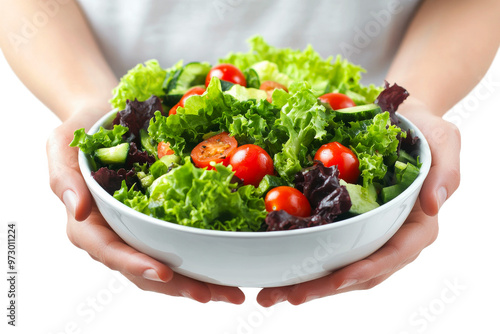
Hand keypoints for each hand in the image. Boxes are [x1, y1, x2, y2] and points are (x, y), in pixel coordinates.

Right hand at [47, 109, 244, 303]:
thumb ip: (63, 177)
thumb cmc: (83, 131)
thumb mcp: (63, 144)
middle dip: (179, 286)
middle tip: (213, 295)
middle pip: (145, 269)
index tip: (164, 272)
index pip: (111, 251)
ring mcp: (141, 231)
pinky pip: (181, 244)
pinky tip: (229, 266)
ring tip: (231, 292)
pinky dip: (203, 257)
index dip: (135, 264)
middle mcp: (117, 235)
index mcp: (90, 225)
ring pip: (167, 266)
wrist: (109, 118)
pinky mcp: (162, 221)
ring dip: (198, 282)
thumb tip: (76, 211)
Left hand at [256, 101, 460, 305]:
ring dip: (307, 283)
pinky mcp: (346, 225)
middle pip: (359, 272)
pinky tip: (278, 268)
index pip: (393, 254)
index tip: (337, 278)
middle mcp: (390, 237)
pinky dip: (304, 260)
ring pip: (340, 268)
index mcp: (416, 225)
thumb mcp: (443, 140)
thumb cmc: (421, 130)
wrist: (395, 120)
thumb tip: (435, 206)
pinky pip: (327, 248)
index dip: (366, 269)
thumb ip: (446, 171)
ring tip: (272, 294)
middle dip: (324, 287)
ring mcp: (367, 234)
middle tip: (288, 296)